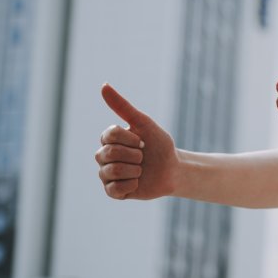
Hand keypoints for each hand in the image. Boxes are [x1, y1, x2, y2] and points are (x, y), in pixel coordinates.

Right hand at [96, 84, 178, 199]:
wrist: (173, 169)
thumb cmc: (159, 145)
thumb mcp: (144, 123)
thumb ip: (123, 106)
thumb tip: (103, 85)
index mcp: (108, 139)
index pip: (109, 135)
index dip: (130, 139)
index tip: (143, 141)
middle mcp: (103, 156)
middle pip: (108, 153)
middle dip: (134, 155)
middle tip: (143, 157)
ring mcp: (107, 174)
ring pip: (111, 171)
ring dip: (134, 170)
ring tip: (142, 170)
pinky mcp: (113, 192)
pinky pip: (113, 190)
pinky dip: (131, 185)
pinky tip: (138, 182)